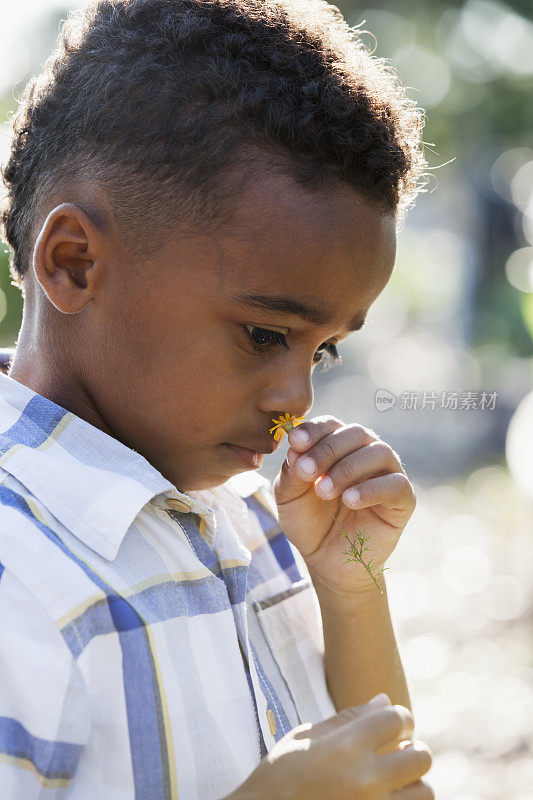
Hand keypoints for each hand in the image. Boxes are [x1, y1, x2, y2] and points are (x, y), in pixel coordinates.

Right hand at [226, 695, 433, 799]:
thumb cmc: (277, 778)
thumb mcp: (304, 739)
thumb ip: (347, 719)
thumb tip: (384, 700)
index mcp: (345, 747)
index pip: (397, 718)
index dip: (400, 716)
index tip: (394, 724)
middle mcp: (365, 779)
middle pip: (421, 757)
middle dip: (413, 749)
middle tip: (398, 751)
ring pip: (424, 793)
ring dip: (412, 783)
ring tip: (393, 780)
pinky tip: (384, 796)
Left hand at [271, 415, 415, 595]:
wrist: (327, 561)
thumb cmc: (309, 522)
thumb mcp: (290, 496)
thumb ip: (292, 472)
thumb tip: (296, 448)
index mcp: (339, 445)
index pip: (331, 424)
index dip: (314, 430)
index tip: (295, 442)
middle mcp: (366, 453)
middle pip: (356, 433)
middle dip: (327, 449)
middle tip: (307, 472)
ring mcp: (388, 474)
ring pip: (378, 452)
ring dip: (347, 468)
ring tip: (323, 492)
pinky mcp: (403, 500)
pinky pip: (396, 484)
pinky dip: (372, 489)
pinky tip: (350, 500)